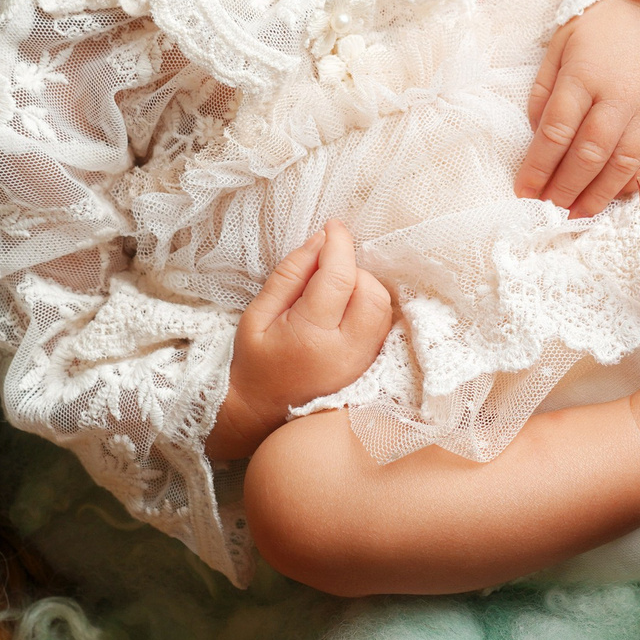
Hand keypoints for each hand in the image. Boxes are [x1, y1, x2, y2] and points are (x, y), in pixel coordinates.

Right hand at [207, 222, 394, 461]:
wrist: (262, 413)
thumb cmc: (255, 363)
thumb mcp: (258, 314)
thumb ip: (290, 275)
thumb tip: (321, 240)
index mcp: (311, 337)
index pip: (339, 277)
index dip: (339, 244)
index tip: (332, 227)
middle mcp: (346, 352)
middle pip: (372, 292)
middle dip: (354, 268)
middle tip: (327, 269)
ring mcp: (363, 362)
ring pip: (384, 307)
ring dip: (365, 286)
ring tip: (334, 290)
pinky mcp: (371, 367)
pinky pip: (384, 325)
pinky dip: (371, 306)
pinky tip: (346, 307)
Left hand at [514, 0, 639, 217]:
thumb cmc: (607, 21)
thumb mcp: (562, 41)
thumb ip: (545, 88)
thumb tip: (537, 135)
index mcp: (584, 73)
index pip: (555, 132)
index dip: (537, 167)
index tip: (523, 191)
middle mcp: (620, 95)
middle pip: (588, 155)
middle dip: (564, 188)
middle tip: (549, 209)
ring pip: (623, 164)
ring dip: (598, 195)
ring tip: (578, 213)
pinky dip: (636, 181)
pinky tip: (617, 195)